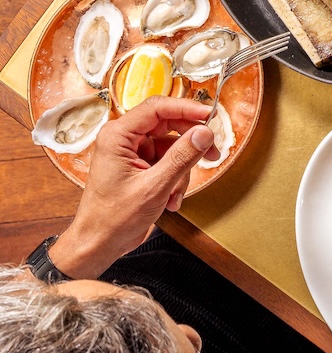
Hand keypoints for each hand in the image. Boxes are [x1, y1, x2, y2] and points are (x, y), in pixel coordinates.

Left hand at [49, 96, 217, 278]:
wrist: (99, 243)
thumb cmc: (113, 218)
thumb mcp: (154, 187)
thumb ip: (182, 157)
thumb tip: (204, 133)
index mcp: (118, 136)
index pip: (157, 108)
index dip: (186, 108)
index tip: (209, 115)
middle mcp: (124, 140)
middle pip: (168, 124)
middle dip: (190, 143)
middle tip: (212, 153)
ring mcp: (132, 153)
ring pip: (172, 146)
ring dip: (181, 169)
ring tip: (175, 193)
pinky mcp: (140, 166)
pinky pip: (168, 162)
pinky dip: (175, 179)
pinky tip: (171, 199)